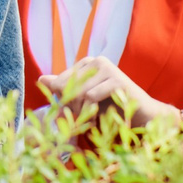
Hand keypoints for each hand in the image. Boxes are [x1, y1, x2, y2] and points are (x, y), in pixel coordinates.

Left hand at [43, 56, 182, 135]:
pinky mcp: (117, 79)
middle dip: (71, 108)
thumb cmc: (112, 108)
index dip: (63, 102)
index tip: (72, 115)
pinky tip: (97, 119)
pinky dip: (91, 111)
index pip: (60, 82)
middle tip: (81, 120)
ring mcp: (108, 68)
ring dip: (81, 112)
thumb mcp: (84, 100)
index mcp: (87, 63)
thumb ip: (64, 89)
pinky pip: (91, 96)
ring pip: (78, 92)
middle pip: (67, 86)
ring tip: (89, 121)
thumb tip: (40, 79)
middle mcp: (96, 61)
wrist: (142, 115)